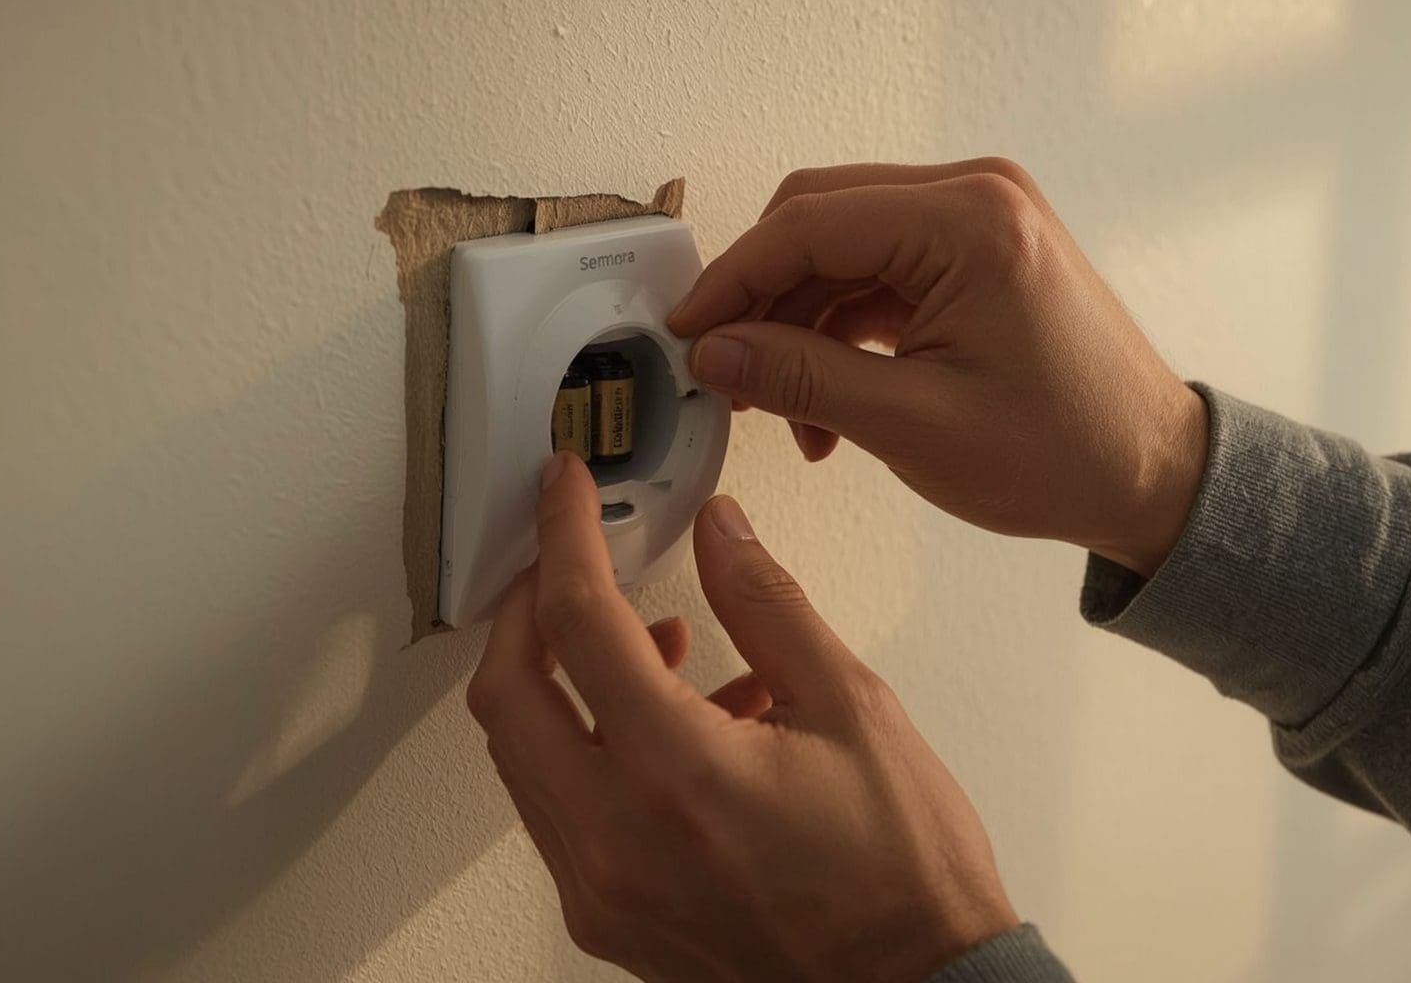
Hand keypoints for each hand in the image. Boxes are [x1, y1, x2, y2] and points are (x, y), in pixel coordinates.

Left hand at [468, 453, 1016, 981]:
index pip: (579, 624)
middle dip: (527, 610)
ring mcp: (603, 890)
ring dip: (559, 682)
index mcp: (678, 773)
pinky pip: (560, 813)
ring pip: (523, 758)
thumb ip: (769, 605)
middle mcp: (617, 839)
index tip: (565, 490)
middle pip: (508, 697)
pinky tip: (675, 721)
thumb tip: (720, 530)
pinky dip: (588, 748)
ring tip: (653, 642)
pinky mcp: (609, 920)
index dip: (564, 538)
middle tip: (569, 561)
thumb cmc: (902, 876)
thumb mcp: (854, 708)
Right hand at [668, 158, 1206, 576]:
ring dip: (800, 321)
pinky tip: (828, 397)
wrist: (1153, 474)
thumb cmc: (1066, 452)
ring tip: (784, 408)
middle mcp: (978, 196)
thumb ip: (802, 377)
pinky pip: (879, 268)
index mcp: (970, 221)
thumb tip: (715, 351)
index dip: (733, 279)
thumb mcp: (911, 424)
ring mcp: (982, 218)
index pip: (809, 223)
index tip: (686, 330)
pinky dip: (841, 326)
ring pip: (843, 246)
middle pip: (819, 218)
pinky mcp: (979, 251)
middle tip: (721, 365)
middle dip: (761, 296)